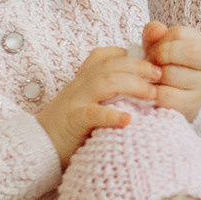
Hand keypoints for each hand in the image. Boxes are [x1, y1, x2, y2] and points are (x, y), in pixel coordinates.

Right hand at [38, 46, 159, 161]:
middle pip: (111, 65)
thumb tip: (148, 86)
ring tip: (153, 94)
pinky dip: (112, 115)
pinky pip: (93, 113)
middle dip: (139, 67)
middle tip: (160, 74)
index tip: (154, 61)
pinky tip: (129, 119)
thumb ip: (112, 90)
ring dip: (132, 85)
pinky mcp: (74, 120)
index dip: (132, 54)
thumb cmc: (73, 124)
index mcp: (85, 76)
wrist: (40, 145)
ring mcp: (76, 100)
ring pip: (105, 82)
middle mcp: (80, 84)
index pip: (108, 54)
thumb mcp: (91, 100)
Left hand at [142, 21, 200, 117]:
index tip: (157, 50)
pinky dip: (154, 93)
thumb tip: (157, 30)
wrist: (174, 97)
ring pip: (170, 75)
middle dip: (157, 58)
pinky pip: (166, 96)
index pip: (179, 35)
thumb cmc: (166, 66)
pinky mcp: (190, 107)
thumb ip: (155, 32)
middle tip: (153, 65)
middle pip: (177, 53)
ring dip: (154, 76)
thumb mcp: (160, 45)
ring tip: (154, 78)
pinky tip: (154, 92)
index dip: (160, 41)